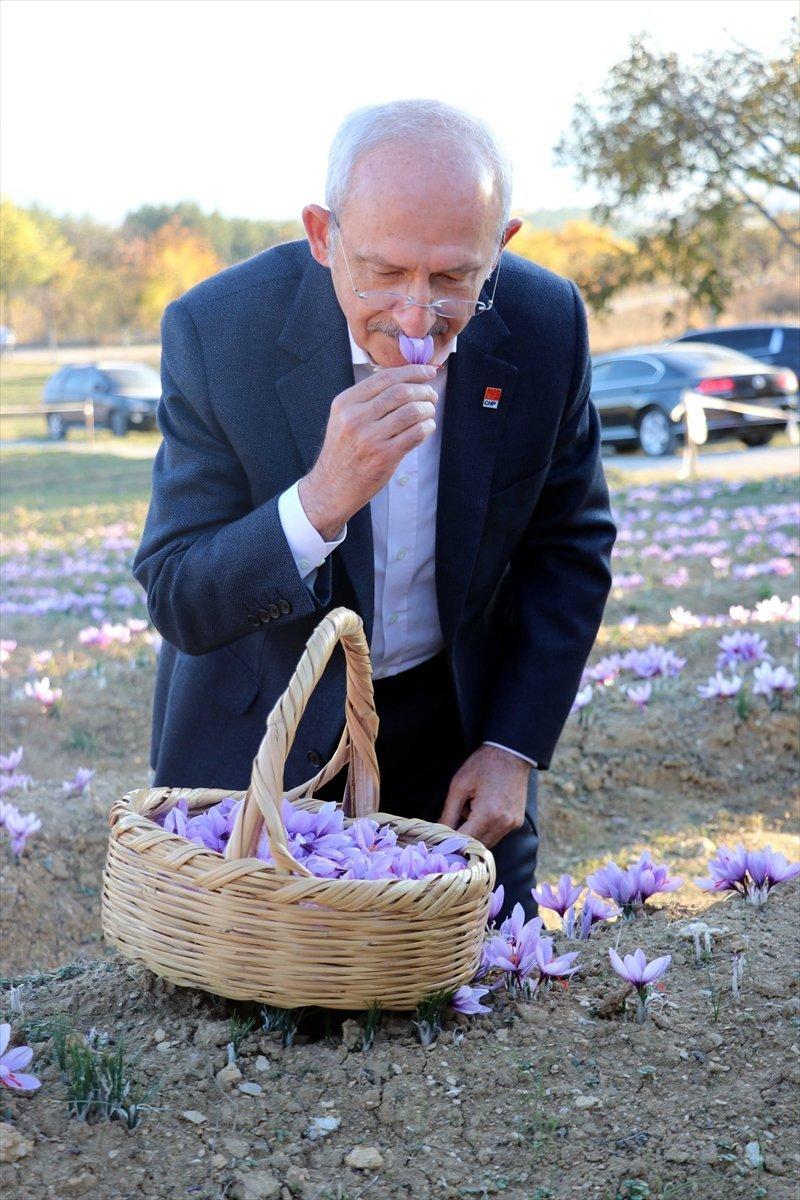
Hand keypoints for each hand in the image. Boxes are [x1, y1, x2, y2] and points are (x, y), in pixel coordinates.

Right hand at [297, 363, 438, 539]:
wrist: (332, 487)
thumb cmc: (343, 451)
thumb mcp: (343, 419)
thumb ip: (367, 400)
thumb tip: (405, 379)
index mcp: (345, 403)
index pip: (384, 378)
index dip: (412, 371)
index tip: (428, 371)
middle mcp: (356, 418)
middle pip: (401, 392)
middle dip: (423, 390)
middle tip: (431, 395)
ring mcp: (370, 438)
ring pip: (412, 411)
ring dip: (428, 409)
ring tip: (429, 411)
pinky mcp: (385, 456)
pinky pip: (416, 434)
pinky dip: (427, 427)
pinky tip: (427, 427)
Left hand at [438, 744, 530, 848]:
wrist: (511, 752)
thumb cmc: (483, 765)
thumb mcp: (459, 786)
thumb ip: (449, 813)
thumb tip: (440, 831)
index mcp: (488, 814)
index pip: (464, 840)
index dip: (450, 841)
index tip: (439, 839)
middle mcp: (503, 824)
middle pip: (477, 845)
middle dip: (462, 838)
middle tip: (453, 822)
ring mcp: (512, 824)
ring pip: (488, 842)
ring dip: (475, 834)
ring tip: (470, 810)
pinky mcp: (517, 821)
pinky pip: (498, 834)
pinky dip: (486, 828)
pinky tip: (482, 809)